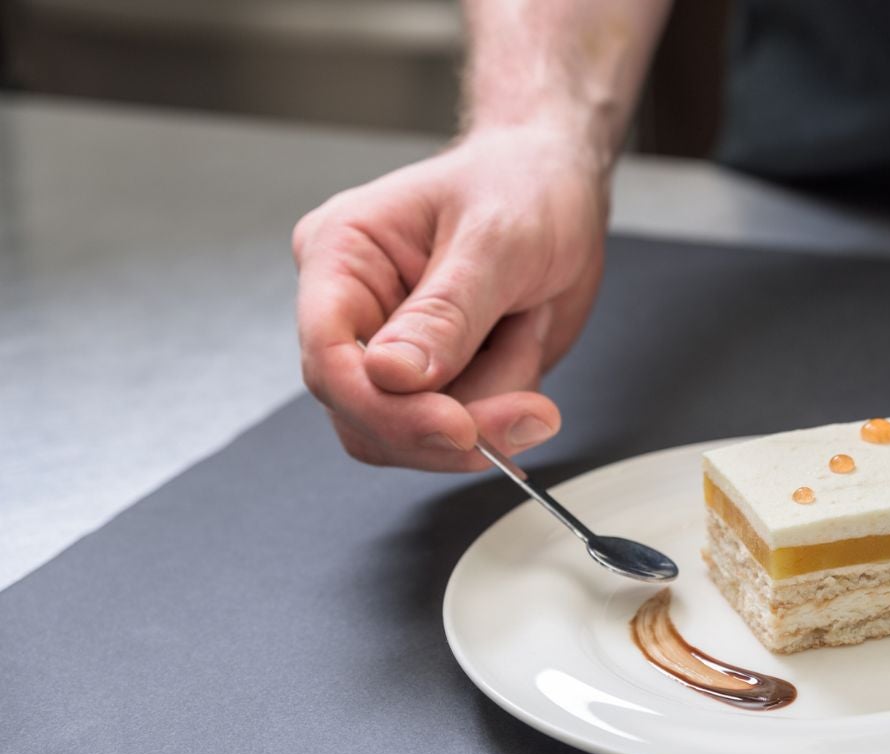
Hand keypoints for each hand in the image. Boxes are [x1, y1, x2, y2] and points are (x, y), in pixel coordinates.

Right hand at [292, 125, 607, 470]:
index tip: (457, 426)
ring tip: (528, 330)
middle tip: (528, 412)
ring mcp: (395, 350)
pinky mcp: (438, 378)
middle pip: (365, 413)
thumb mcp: (495, 239)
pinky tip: (525, 342)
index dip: (384, 406)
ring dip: (491, 405)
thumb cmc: (522, 184)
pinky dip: (506, 404)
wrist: (561, 187)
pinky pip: (461, 430)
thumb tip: (390, 375)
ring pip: (417, 433)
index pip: (327, 354)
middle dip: (452, 421)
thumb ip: (446, 312)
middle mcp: (356, 309)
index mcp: (342, 254)